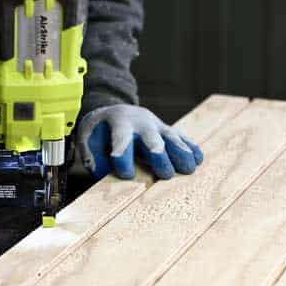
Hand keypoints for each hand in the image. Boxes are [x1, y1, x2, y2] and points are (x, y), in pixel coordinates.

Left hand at [76, 104, 203, 179]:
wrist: (115, 111)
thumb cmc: (99, 132)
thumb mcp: (87, 139)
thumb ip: (91, 157)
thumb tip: (101, 173)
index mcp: (118, 123)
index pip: (121, 140)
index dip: (123, 157)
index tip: (126, 175)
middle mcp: (141, 122)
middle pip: (152, 138)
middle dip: (159, 155)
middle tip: (165, 174)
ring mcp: (157, 125)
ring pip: (171, 138)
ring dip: (181, 153)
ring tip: (189, 169)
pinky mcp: (168, 130)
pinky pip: (182, 138)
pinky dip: (190, 148)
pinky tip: (198, 159)